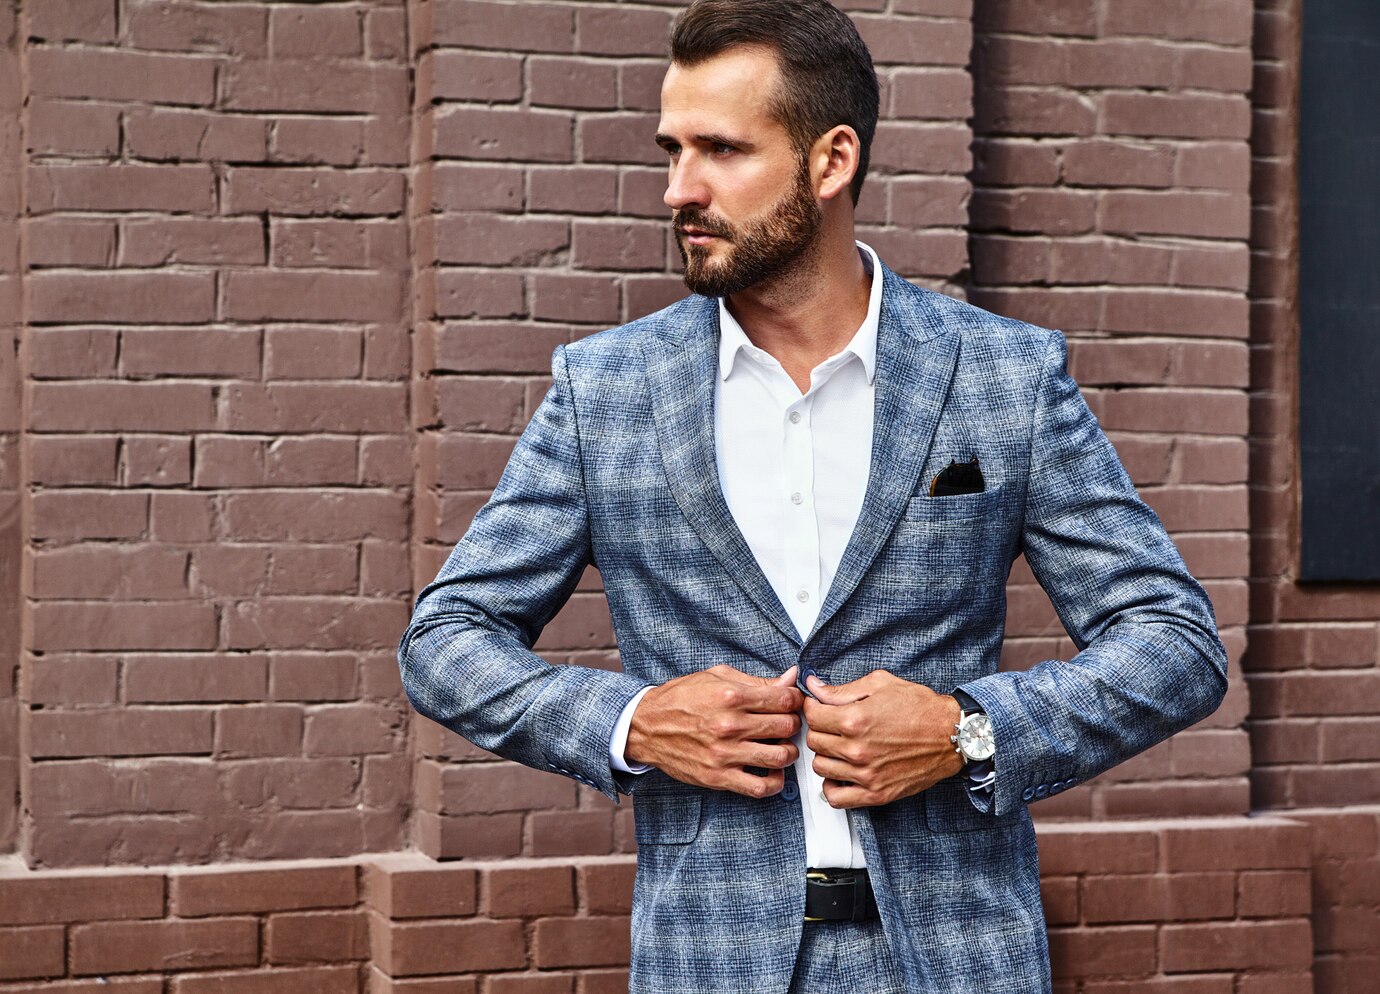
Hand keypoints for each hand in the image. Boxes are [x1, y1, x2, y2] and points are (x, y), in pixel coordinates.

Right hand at [625, 664, 802, 797]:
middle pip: (787, 726)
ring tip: (781, 746)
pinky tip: (771, 771)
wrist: (645, 726)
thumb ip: (757, 681)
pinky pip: (760, 787)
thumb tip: (791, 677)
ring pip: (780, 757)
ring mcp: (725, 754)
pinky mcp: (718, 777)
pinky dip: (775, 782)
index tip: (792, 702)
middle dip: (793, 723)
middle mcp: (729, 725)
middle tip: (786, 723)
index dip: (795, 700)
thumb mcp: (717, 677)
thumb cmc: (680, 698)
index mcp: (731, 696)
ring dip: (788, 752)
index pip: (785, 699)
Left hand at [804, 669, 964, 808]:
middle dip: (819, 729)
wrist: (952, 736)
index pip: (812, 715)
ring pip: (820, 767)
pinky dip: (832, 787)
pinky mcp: (876, 794)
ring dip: (825, 755)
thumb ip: (842, 689)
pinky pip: (836, 798)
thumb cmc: (921, 708)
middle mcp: (857, 749)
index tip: (819, 708)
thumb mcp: (880, 684)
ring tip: (839, 747)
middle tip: (832, 725)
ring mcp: (865, 774)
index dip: (813, 708)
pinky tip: (841, 773)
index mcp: (855, 719)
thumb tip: (813, 687)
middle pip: (813, 741)